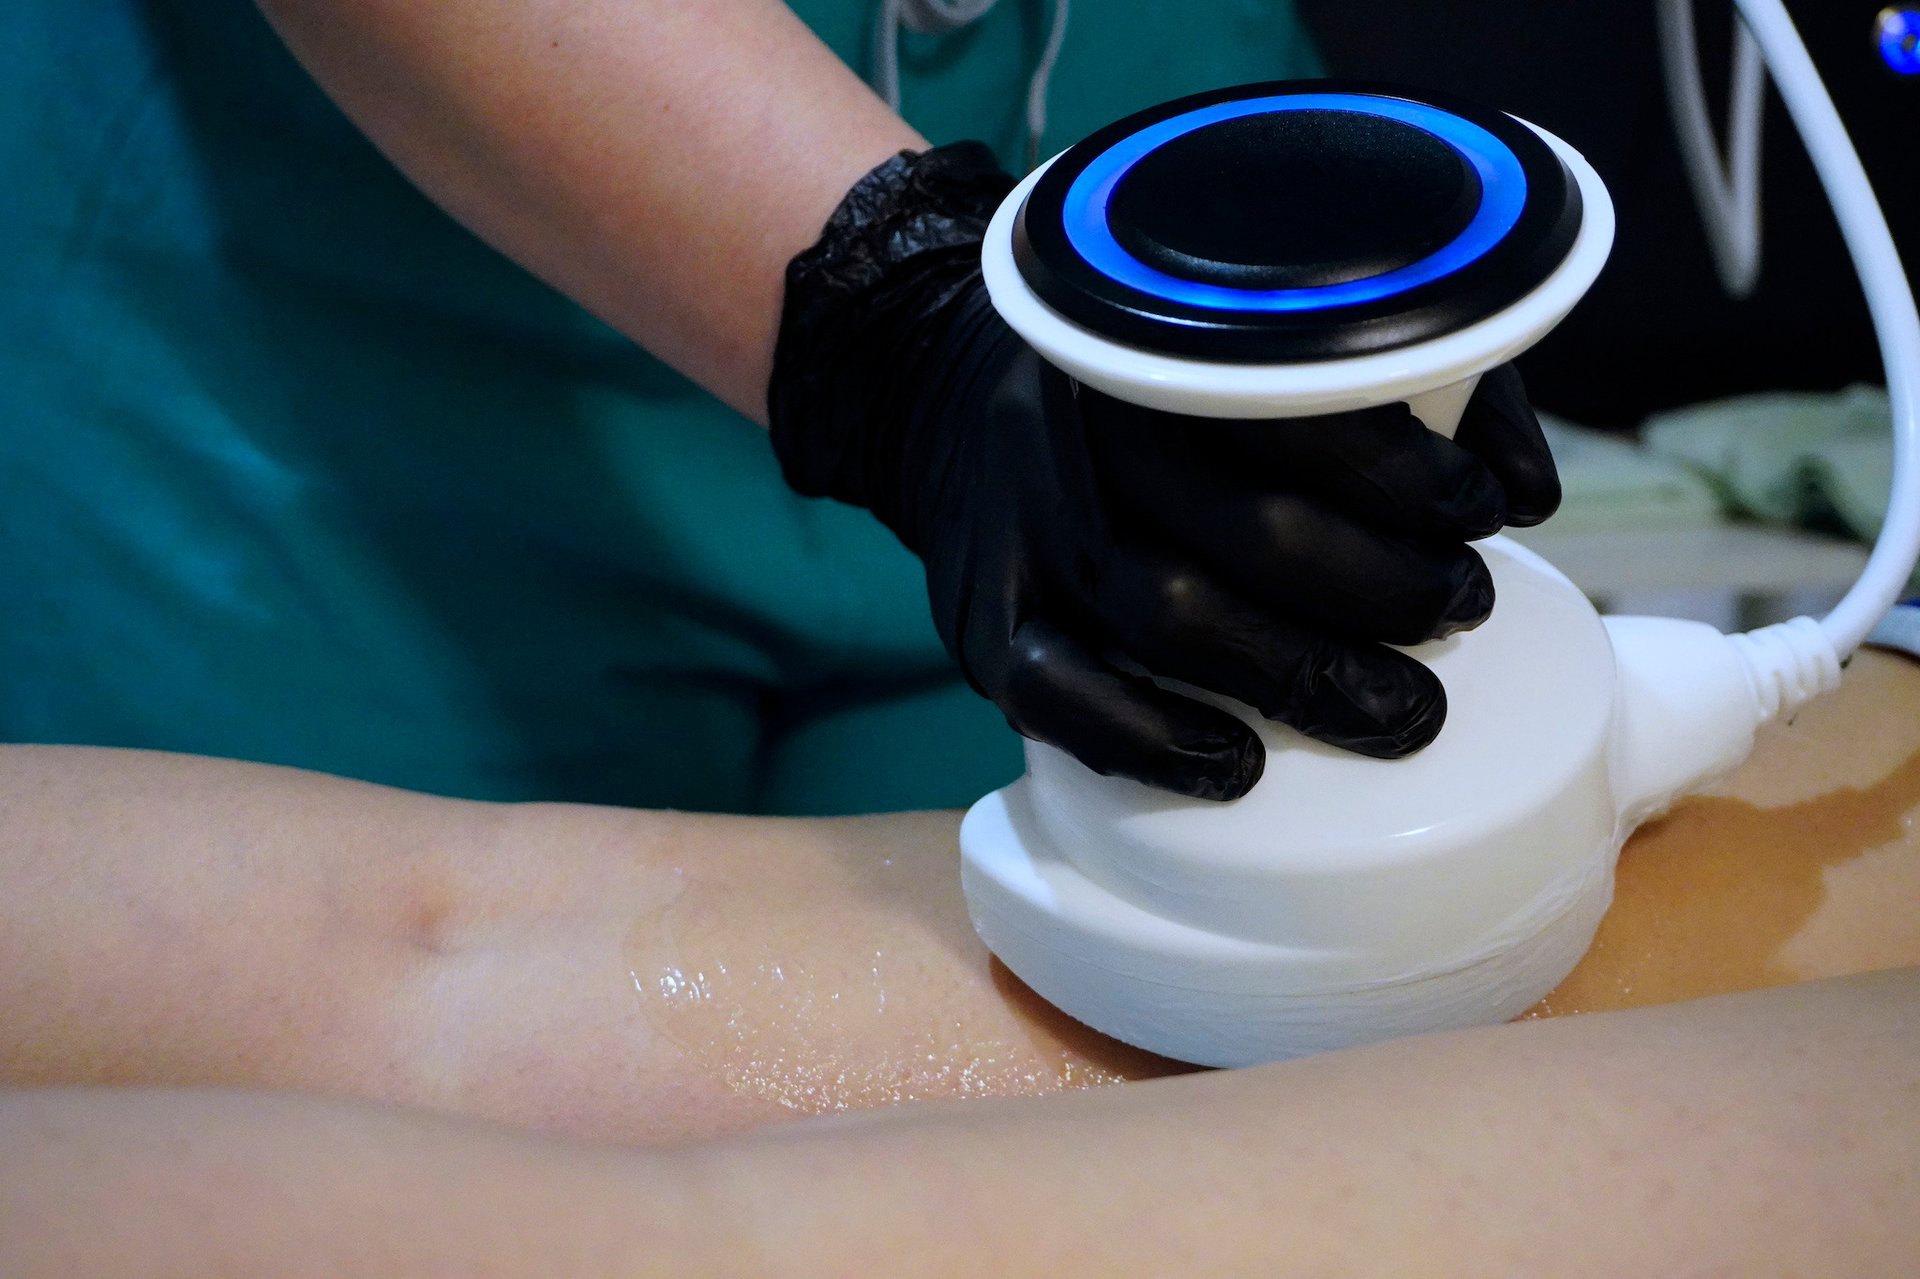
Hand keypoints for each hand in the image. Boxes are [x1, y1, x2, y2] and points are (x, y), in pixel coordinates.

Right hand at [770, 145, 1558, 799]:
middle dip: (1381, 587)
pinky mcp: (980, 620)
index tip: (1480, 515)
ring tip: (1401, 710)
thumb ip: (1395, 379)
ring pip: (1167, 613)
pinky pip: (1058, 694)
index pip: (1296, 406)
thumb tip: (1525, 490)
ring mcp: (1025, 531)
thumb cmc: (1141, 381)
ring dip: (1298, 674)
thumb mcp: (1248, 337)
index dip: (1405, 474)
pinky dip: (1152, 741)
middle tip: (1455, 615)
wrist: (940, 393)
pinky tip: (1236, 765)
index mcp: (1158, 343)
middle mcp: (1083, 429)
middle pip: (1247, 527)